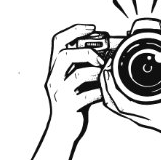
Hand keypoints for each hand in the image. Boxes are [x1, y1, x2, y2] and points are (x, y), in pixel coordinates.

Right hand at [24, 27, 107, 159]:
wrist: (61, 132)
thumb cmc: (71, 105)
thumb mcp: (72, 83)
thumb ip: (80, 68)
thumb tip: (104, 54)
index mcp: (54, 69)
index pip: (58, 41)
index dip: (74, 30)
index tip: (91, 27)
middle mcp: (54, 78)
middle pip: (65, 54)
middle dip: (86, 51)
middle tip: (101, 58)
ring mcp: (60, 93)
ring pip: (77, 74)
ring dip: (96, 71)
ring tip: (106, 73)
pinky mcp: (69, 107)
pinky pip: (87, 95)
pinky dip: (100, 91)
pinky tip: (106, 92)